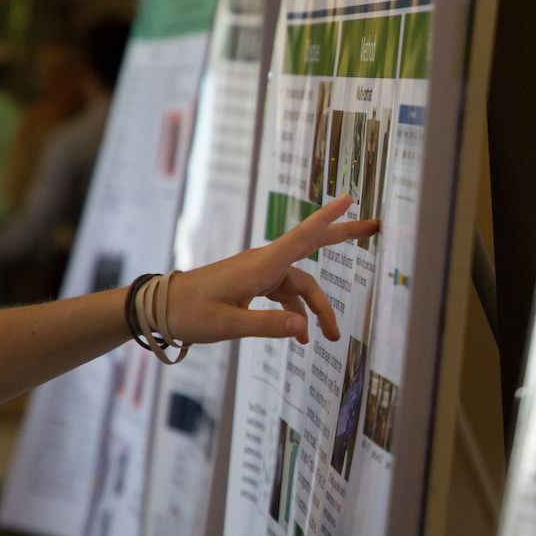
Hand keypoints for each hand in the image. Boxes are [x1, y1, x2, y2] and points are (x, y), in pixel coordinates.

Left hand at [165, 194, 377, 344]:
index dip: (327, 218)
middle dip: (343, 238)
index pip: (301, 237)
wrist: (161, 308)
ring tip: (331, 336)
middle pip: (312, 247)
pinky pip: (286, 294)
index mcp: (260, 266)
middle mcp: (264, 264)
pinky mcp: (255, 284)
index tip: (349, 199)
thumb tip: (303, 326)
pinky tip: (300, 335)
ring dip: (317, 308)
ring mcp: (261, 273)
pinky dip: (297, 313)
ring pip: (301, 284)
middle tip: (374, 228)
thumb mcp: (227, 324)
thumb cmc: (189, 312)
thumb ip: (267, 325)